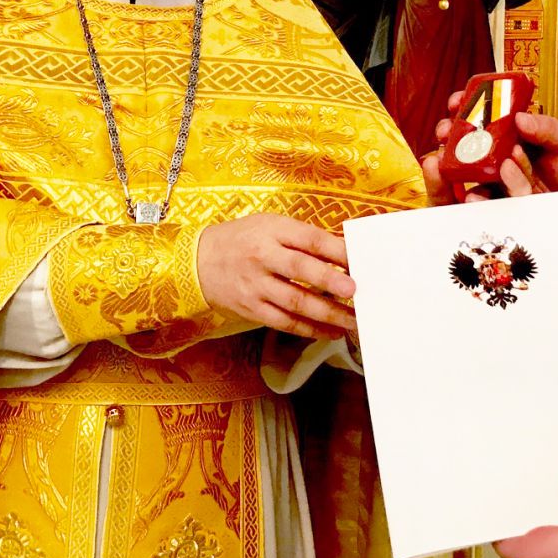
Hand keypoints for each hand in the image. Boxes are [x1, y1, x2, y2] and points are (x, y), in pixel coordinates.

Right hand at [195, 213, 354, 338]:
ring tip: (352, 321)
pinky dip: (310, 329)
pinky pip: (285, 322)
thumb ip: (303, 237)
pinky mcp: (251, 309)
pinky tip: (331, 332)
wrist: (197, 262)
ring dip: (327, 314)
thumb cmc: (243, 240)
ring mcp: (256, 286)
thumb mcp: (270, 225)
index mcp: (272, 231)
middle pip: (301, 270)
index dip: (336, 250)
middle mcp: (263, 257)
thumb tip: (344, 252)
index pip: (310, 239)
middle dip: (330, 282)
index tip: (360, 260)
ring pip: (295, 302)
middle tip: (356, 291)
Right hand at [423, 93, 557, 203]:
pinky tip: (476, 194)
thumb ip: (548, 129)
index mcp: (516, 133)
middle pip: (468, 142)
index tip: (457, 101)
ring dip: (461, 165)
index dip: (467, 106)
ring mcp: (501, 178)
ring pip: (471, 172)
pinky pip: (486, 199)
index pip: (485, 115)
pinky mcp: (505, 202)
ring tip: (466, 162)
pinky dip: (479, 195)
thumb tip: (522, 118)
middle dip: (452, 134)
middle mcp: (503, 153)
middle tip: (447, 130)